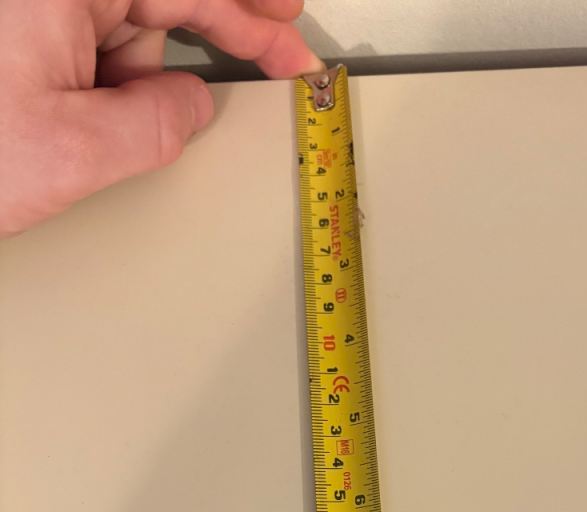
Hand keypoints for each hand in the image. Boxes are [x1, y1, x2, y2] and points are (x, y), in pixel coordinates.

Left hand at [0, 0, 320, 235]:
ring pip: (115, 28)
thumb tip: (192, 105)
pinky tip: (81, 119)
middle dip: (211, 26)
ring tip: (84, 134)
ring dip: (130, 78)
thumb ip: (156, 127)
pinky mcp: (18, 32)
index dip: (252, 19)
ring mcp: (30, 11)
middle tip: (276, 34)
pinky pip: (80, 44)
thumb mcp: (74, 154)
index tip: (292, 45)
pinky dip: (100, 80)